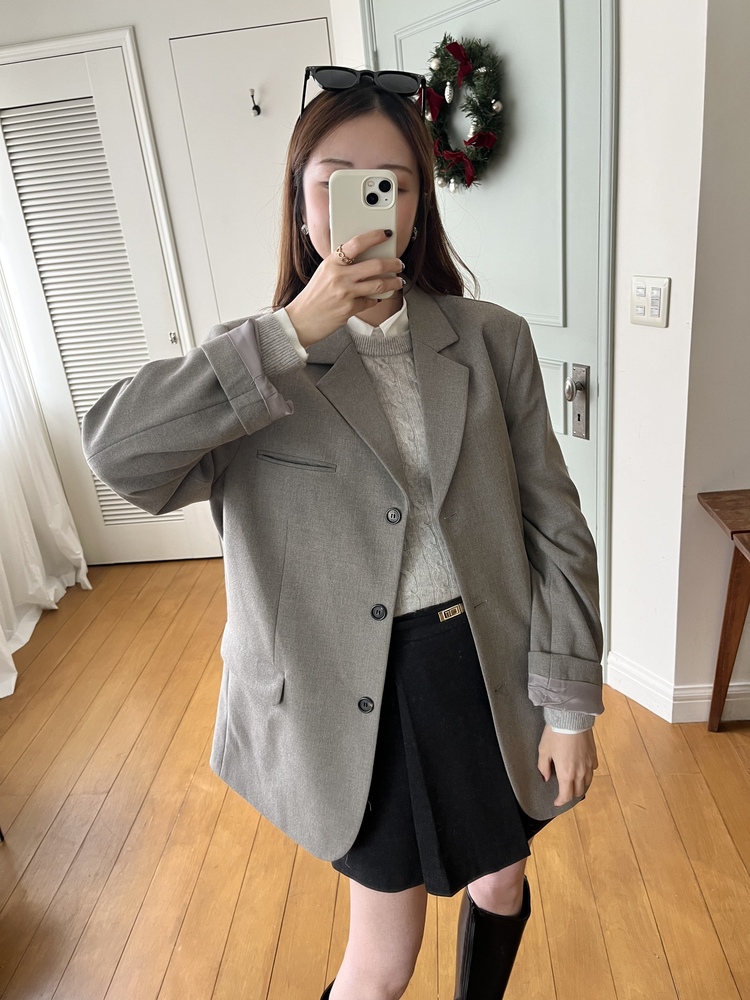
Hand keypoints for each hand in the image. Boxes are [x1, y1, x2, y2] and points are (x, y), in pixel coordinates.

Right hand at [285, 229, 404, 346]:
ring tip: (398, 281)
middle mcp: (339, 276)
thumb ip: (342, 265)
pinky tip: (378, 297)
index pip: (357, 243)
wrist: (301, 320)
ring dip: (393, 282)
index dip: (374, 236)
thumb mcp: (324, 273)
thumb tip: (366, 258)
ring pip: (379, 284)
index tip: (386, 233)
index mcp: (331, 262)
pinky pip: (371, 301)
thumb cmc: (314, 296)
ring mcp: (345, 293)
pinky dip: (376, 299)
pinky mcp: (350, 309)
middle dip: (393, 263)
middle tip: (399, 263)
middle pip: (375, 265)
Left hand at [537, 725, 597, 806]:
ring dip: (580, 785)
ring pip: (587, 782)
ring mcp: (589, 764)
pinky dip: (587, 774)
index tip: (556, 802)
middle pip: (578, 791)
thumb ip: (544, 767)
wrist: (571, 718)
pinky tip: (581, 769)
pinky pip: (592, 770)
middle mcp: (580, 772)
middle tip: (563, 792)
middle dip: (570, 794)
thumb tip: (546, 778)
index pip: (566, 795)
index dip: (560, 801)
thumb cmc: (555, 734)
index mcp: (566, 773)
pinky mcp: (594, 756)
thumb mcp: (544, 750)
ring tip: (573, 782)